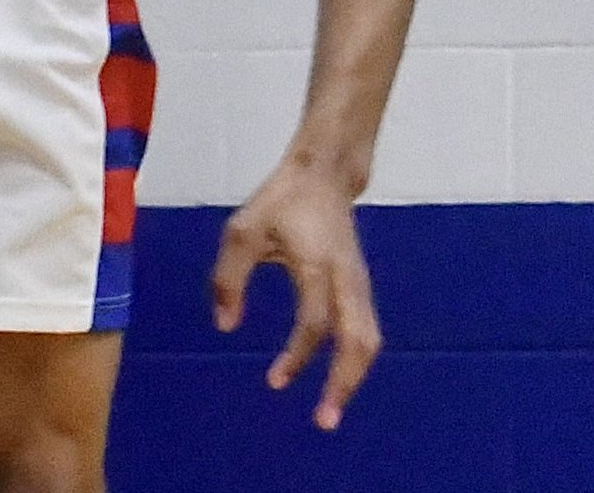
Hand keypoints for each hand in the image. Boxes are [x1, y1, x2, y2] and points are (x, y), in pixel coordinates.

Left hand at [212, 161, 383, 431]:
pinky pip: (365, 330)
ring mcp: (360, 283)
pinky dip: (355, 359)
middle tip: (325, 421)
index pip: (314, 323)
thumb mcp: (243, 230)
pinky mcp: (361, 286)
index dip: (297, 357)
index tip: (276, 382)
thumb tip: (225, 326)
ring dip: (353, 377)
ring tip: (332, 409)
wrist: (323, 172)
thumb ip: (229, 277)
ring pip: (369, 340)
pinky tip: (336, 377)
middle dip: (345, 385)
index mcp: (317, 264)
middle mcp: (347, 279)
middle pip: (359, 342)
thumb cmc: (280, 200)